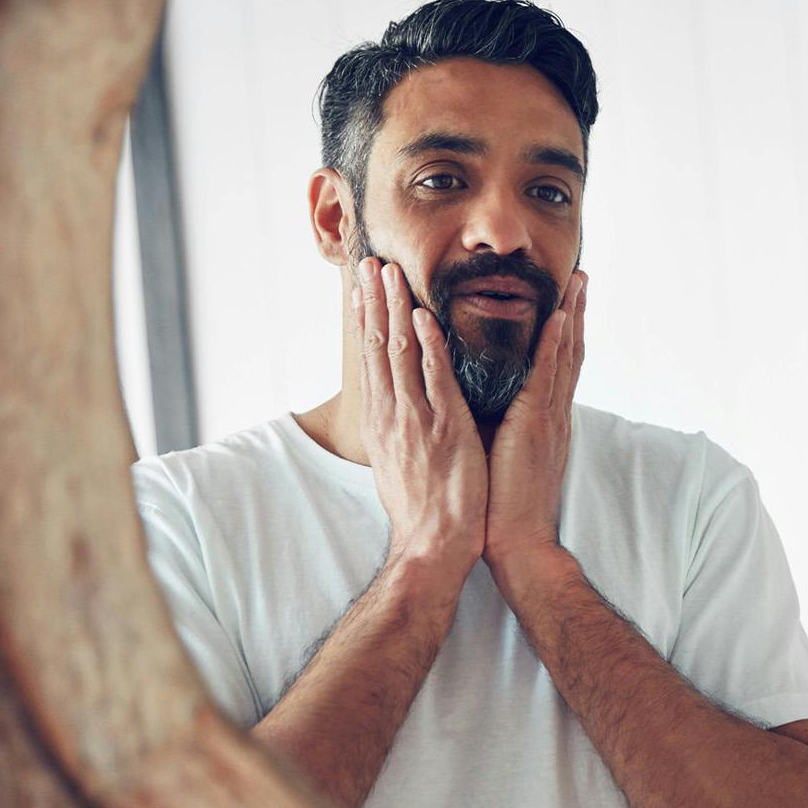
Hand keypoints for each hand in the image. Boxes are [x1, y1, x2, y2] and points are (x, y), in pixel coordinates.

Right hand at [355, 257, 487, 578]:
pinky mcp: (443, 428)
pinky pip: (433, 378)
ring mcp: (415, 419)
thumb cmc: (422, 507)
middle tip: (370, 262)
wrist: (433, 544)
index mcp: (382, 420)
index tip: (364, 285)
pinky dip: (427, 346)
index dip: (367, 318)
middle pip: (377, 345)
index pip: (370, 358)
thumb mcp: (400, 460)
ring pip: (399, 353)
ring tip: (391, 272)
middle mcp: (391, 414)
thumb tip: (399, 406)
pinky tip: (422, 317)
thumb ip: (400, 427)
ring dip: (395, 308)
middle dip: (374, 301)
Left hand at [483, 269, 586, 570]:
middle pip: (569, 351)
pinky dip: (554, 345)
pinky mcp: (537, 425)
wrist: (516, 541)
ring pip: (564, 355)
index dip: (564, 330)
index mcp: (546, 419)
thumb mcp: (504, 453)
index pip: (557, 364)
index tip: (567, 299)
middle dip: (576, 312)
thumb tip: (483, 400)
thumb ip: (502, 423)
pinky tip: (558, 317)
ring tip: (576, 282)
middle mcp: (554, 412)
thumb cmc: (503, 504)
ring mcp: (549, 417)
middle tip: (580, 276)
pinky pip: (546, 376)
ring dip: (571, 315)